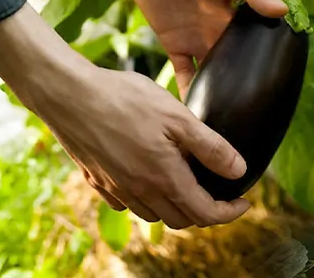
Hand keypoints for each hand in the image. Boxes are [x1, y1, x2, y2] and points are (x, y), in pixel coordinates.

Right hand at [0, 5, 250, 229]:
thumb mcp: (178, 117)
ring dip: (177, 208)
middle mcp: (139, 191)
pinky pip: (129, 203)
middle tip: (221, 192)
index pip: (205, 213)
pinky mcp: (98, 181)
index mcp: (164, 177)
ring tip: (190, 184)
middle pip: (181, 219)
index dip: (229, 213)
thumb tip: (240, 171)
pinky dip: (148, 200)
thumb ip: (210, 147)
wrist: (68, 95)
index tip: (245, 202)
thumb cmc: (125, 99)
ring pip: (155, 215)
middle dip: (206, 212)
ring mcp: (116, 189)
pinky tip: (152, 177)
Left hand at [90, 0, 287, 96]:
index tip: (283, 86)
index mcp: (237, 15)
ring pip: (212, 73)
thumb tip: (282, 10)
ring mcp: (197, 39)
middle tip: (258, 114)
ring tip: (228, 121)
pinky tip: (193, 114)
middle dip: (245, 85)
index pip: (257, 43)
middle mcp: (220, 31)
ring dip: (218, 93)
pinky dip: (187, 91)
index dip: (268, 61)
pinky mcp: (173, 43)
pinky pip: (182, 73)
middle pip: (236, 63)